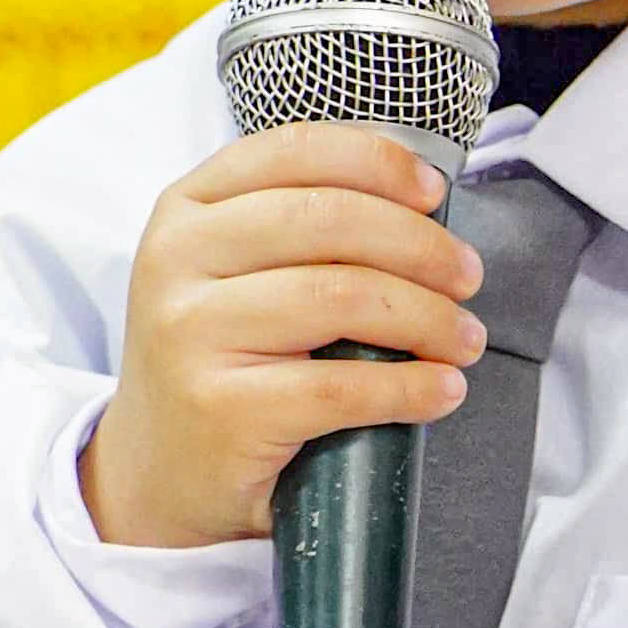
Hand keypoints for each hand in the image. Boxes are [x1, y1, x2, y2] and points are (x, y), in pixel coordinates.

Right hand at [82, 124, 489, 549]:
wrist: (159, 475)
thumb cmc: (219, 363)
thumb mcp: (229, 273)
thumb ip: (296, 226)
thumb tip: (419, 200)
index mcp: (187, 209)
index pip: (294, 152)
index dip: (377, 162)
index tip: (433, 191)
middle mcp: (178, 260)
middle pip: (330, 220)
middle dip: (421, 246)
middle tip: (467, 277)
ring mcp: (193, 335)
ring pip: (344, 297)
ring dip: (429, 317)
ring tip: (465, 340)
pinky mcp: (223, 409)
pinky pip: (342, 386)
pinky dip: (410, 387)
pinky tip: (442, 389)